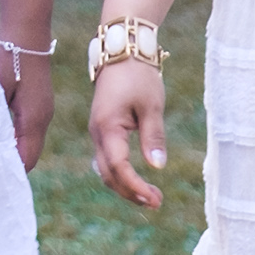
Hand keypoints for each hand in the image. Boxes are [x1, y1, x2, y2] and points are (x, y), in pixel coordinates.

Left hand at [0, 39, 56, 169]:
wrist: (26, 30)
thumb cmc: (8, 58)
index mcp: (34, 119)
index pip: (26, 160)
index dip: (9, 172)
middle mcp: (42, 118)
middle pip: (28, 154)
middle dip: (9, 164)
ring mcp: (42, 110)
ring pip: (28, 141)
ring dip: (11, 150)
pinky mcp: (38, 102)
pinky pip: (28, 128)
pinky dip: (15, 137)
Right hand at [89, 57, 172, 210]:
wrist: (122, 52)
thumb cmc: (139, 76)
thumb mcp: (152, 106)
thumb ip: (153, 137)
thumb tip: (157, 166)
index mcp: (107, 127)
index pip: (118, 166)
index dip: (135, 185)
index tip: (154, 198)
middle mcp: (97, 133)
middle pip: (108, 174)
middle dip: (130, 192)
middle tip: (157, 202)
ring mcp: (97, 132)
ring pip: (105, 169)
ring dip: (125, 185)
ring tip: (150, 196)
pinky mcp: (102, 129)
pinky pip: (106, 159)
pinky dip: (120, 174)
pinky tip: (137, 179)